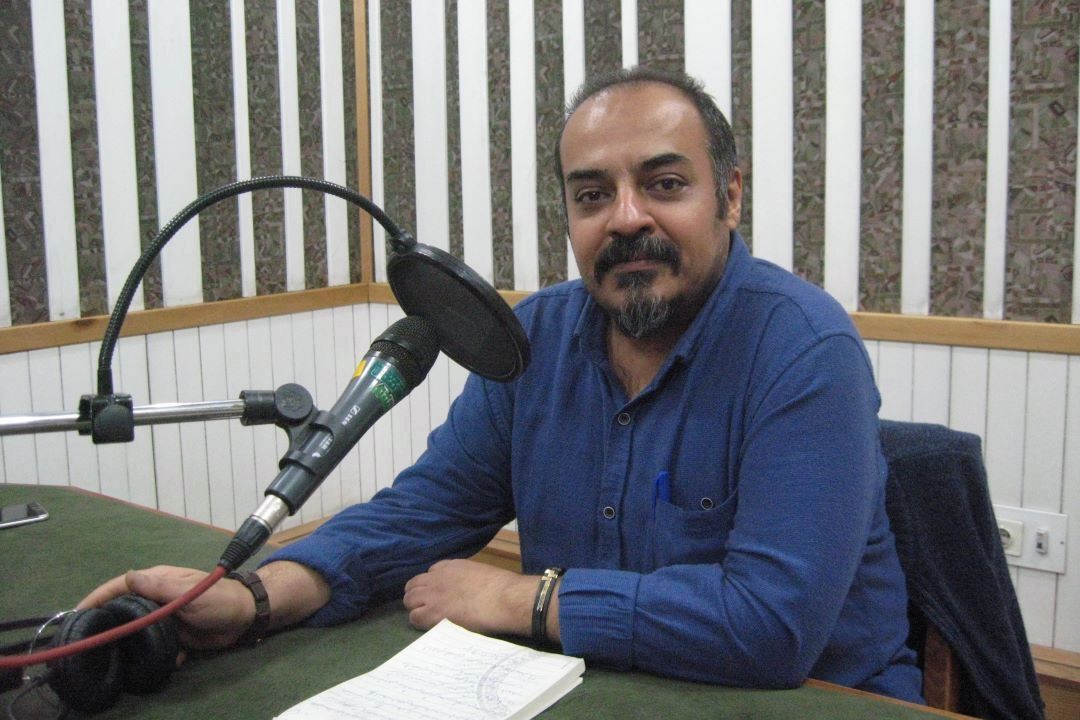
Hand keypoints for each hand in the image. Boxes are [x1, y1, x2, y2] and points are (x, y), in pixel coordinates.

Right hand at [78, 565, 255, 652]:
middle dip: (106, 624)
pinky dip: (152, 654)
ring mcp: (163, 616)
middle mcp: (156, 597)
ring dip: (128, 643)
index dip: (97, 598)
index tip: (76, 613)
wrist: (244, 617)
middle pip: (123, 609)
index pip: (119, 586)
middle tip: (88, 642)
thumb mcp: (188, 591)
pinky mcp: (172, 634)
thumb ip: (159, 586)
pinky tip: (152, 663)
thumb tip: (127, 577)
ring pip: (135, 630)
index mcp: (157, 581)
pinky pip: (154, 644)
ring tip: (111, 657)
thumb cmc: (218, 598)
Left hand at [403, 559, 538, 637]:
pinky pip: (414, 617)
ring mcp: (433, 594)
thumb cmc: (501, 587)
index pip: (431, 573)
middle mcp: (438, 577)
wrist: (504, 598)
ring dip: (416, 607)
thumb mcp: (481, 573)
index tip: (441, 594)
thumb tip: (470, 589)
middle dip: (419, 595)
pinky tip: (431, 627)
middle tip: (430, 608)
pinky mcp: (433, 613)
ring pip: (409, 599)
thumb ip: (468, 578)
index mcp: (451, 566)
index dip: (434, 585)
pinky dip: (420, 622)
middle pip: (414, 584)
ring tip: (428, 618)